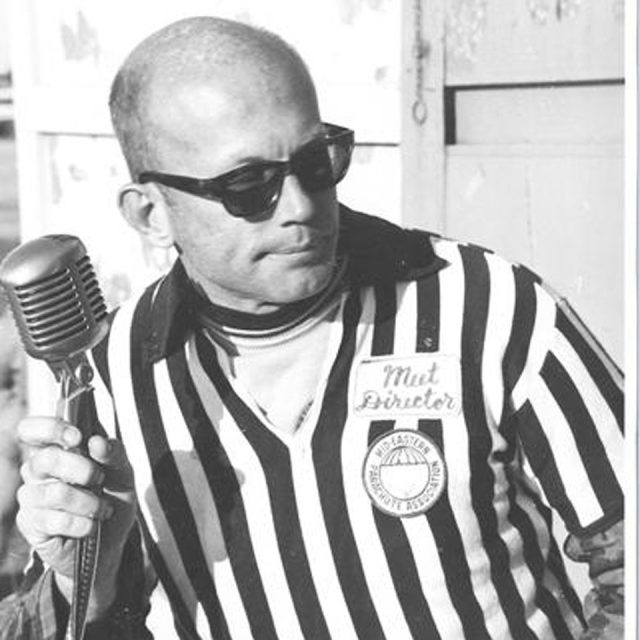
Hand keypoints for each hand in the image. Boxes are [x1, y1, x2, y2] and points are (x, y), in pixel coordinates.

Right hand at [16, 416, 136, 618]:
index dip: (50, 428)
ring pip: (54, 492)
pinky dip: (82, 524)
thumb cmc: (113, 497)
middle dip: (82, 469)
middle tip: (100, 479)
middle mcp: (38, 470)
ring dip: (88, 502)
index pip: (32, 429)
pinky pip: (53, 520)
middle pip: (46, 459)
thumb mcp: (123, 472)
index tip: (77, 436)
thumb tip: (96, 442)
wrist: (111, 542)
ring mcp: (31, 497)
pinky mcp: (30, 524)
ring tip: (102, 509)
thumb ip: (114, 453)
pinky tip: (91, 526)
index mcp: (58, 448)